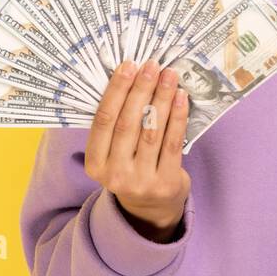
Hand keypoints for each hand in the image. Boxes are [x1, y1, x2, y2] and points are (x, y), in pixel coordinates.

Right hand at [83, 58, 191, 238]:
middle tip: (152, 65)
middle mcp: (114, 174)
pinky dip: (177, 116)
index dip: (116, 91)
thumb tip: (131, 76)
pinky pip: (172, 142)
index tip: (129, 66)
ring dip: (161, 98)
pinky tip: (181, 97)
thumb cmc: (131, 168)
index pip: (103, 121)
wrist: (151, 209)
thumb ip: (116, 124)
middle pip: (128, 123)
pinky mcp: (165, 182)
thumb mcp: (113, 153)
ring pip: (152, 131)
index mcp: (95, 163)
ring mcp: (141, 181)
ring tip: (169, 75)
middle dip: (141, 90)